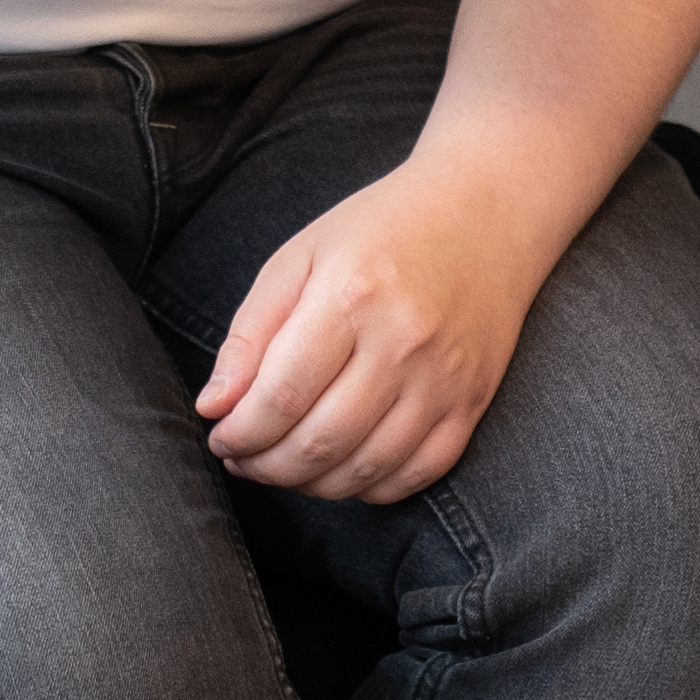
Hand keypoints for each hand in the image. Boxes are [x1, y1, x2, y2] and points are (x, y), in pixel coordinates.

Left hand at [198, 153, 545, 502]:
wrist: (485, 212)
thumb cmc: (381, 231)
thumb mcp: (300, 258)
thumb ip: (250, 333)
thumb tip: (213, 408)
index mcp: (351, 294)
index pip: (280, 396)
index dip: (239, 432)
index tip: (221, 434)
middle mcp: (404, 341)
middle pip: (319, 441)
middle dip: (264, 466)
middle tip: (244, 458)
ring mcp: (445, 377)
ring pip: (364, 469)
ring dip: (309, 485)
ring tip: (284, 465)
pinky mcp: (473, 401)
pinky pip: (416, 474)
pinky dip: (370, 488)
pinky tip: (342, 467)